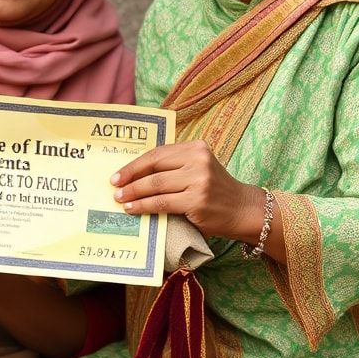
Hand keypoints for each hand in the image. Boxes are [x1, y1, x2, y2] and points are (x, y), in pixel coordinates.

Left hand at [111, 141, 264, 241]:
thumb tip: (136, 175)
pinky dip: (144, 206)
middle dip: (130, 176)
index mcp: (196, 147)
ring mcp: (199, 180)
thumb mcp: (198, 169)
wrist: (244, 210)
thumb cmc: (215, 191)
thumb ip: (175, 166)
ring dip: (134, 193)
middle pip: (155, 166)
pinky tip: (133, 209)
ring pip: (156, 185)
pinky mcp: (197, 200)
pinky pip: (162, 202)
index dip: (135, 163)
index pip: (158, 153)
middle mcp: (198, 160)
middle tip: (114, 186)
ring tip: (120, 199)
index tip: (118, 173)